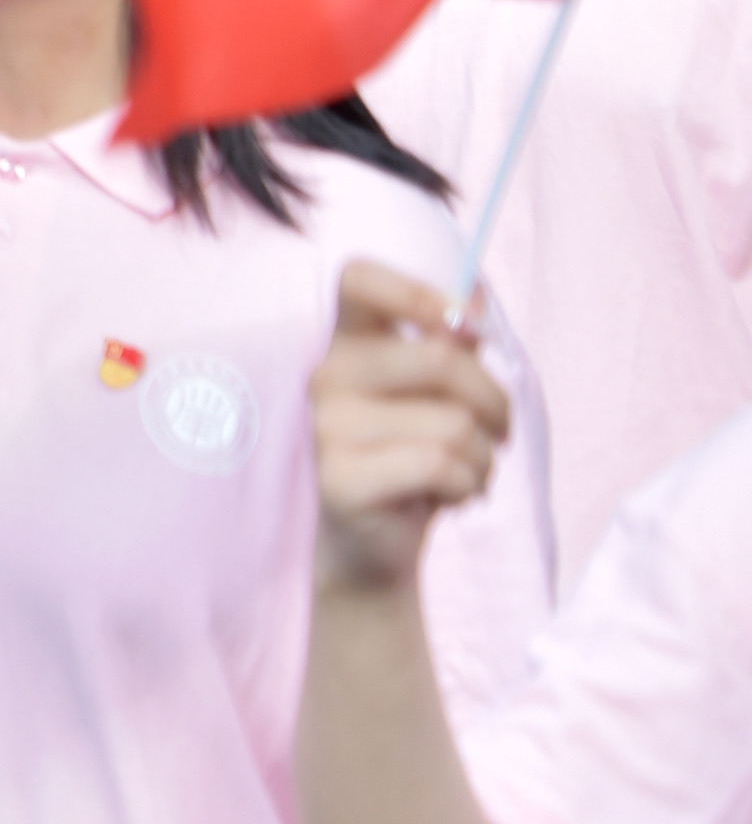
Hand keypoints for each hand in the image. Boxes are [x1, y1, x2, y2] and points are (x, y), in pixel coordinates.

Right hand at [313, 258, 506, 594]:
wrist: (375, 544)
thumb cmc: (413, 456)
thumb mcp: (435, 396)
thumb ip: (449, 346)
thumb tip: (474, 299)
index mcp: (346, 344)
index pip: (358, 279)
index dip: (416, 291)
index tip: (462, 327)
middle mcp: (326, 376)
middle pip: (440, 358)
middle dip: (495, 401)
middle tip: (497, 430)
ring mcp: (328, 428)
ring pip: (453, 422)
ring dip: (484, 457)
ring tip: (466, 472)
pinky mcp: (342, 478)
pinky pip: (441, 466)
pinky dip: (469, 487)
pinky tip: (451, 497)